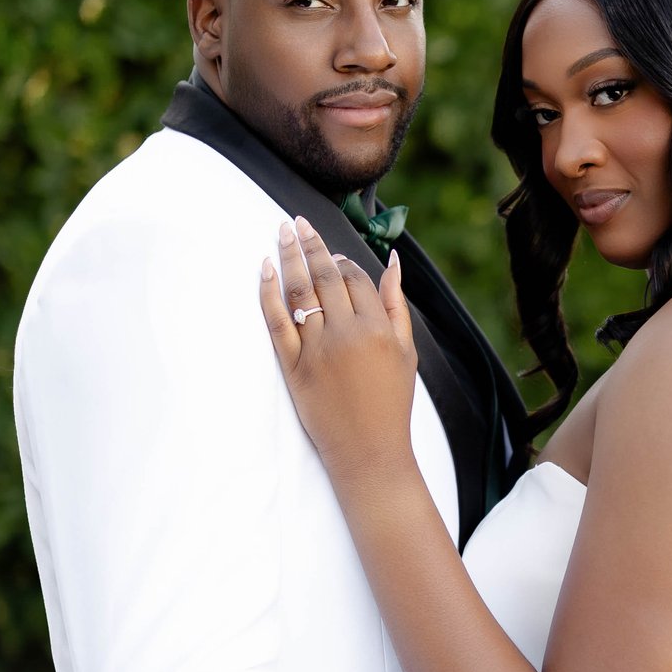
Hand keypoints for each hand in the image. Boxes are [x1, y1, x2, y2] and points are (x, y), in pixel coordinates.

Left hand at [259, 217, 417, 483]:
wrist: (368, 450)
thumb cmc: (392, 402)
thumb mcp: (406, 351)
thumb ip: (396, 305)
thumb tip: (393, 261)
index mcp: (377, 328)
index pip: (355, 279)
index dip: (342, 261)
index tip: (331, 251)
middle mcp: (346, 333)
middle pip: (324, 276)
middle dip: (311, 244)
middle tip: (297, 221)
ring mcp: (316, 348)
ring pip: (299, 291)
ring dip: (288, 256)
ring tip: (282, 232)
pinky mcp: (292, 365)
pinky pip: (276, 320)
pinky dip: (268, 291)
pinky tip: (265, 268)